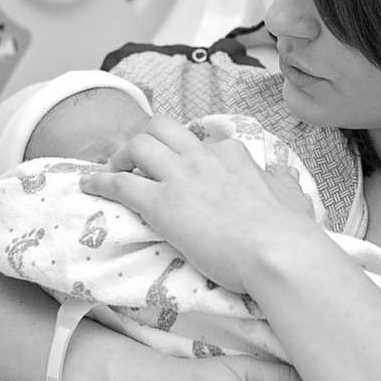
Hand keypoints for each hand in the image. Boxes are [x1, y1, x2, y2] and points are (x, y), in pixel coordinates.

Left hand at [80, 115, 321, 292]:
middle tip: (137, 160)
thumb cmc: (288, 231)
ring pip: (138, 145)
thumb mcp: (291, 195)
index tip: (181, 167)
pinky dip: (101, 181)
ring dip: (121, 156)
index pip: (202, 141)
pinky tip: (89, 187)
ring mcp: (181, 178)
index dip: (187, 152)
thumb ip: (282, 180)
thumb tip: (283, 173)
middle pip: (162, 128)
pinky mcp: (161, 204)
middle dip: (146, 139)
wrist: (276, 252)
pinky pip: (120, 182)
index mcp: (233, 154)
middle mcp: (203, 157)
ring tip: (112, 171)